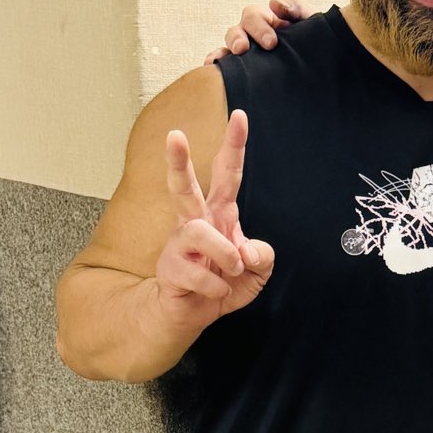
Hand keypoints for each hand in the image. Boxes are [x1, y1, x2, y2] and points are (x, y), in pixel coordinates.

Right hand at [154, 110, 273, 333]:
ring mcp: (179, 245)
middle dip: (179, 161)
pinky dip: (218, 289)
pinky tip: (217, 292)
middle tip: (173, 135)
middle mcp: (196, 223)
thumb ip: (262, 256)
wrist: (190, 315)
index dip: (234, 146)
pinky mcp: (170, 269)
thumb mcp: (257, 271)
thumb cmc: (222, 284)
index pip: (228, 175)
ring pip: (197, 232)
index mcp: (219, 214)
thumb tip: (246, 251)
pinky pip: (201, 275)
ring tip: (232, 269)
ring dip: (224, 253)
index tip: (240, 116)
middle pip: (184, 187)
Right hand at [203, 0, 309, 63]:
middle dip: (240, 38)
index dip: (259, 27)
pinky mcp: (243, 67)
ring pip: (229, 45)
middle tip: (246, 50)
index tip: (271, 43)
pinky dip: (216, 61)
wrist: (322, 67)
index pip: (254, 16)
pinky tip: (211, 66)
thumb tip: (275, 4)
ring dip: (226, 50)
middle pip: (237, 30)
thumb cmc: (313, 40)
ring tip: (232, 58)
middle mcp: (252, 33)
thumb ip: (297, 9)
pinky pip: (224, 62)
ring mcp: (247, 50)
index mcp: (267, 19)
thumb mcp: (311, 23)